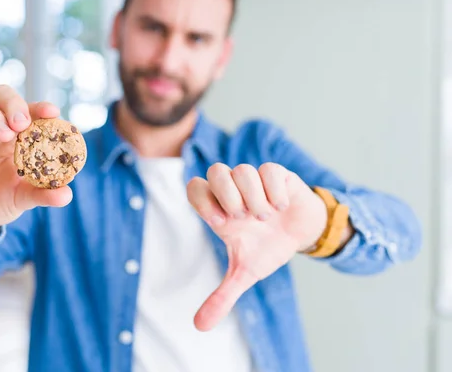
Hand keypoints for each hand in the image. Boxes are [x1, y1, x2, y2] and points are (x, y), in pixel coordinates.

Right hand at [0, 85, 71, 249]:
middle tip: (22, 123)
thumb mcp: (24, 199)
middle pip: (3, 95)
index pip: (30, 111)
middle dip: (14, 104)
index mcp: (18, 136)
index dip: (41, 107)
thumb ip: (44, 194)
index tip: (52, 112)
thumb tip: (67, 195)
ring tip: (4, 135)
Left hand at [186, 162, 327, 330]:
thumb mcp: (245, 273)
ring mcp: (255, 180)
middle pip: (215, 170)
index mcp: (220, 209)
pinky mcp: (278, 175)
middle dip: (227, 195)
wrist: (301, 235)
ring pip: (242, 170)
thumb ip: (222, 295)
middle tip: (242, 219)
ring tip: (266, 218)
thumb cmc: (267, 248)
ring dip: (253, 197)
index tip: (222, 224)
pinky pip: (268, 169)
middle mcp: (234, 190)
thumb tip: (199, 326)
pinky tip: (280, 208)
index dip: (202, 202)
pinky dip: (273, 190)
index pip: (196, 188)